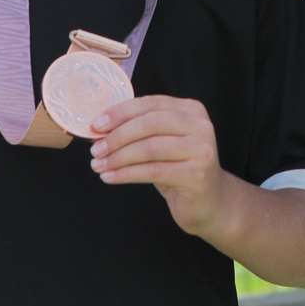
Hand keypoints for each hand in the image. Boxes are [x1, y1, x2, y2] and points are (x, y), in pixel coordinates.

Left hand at [88, 95, 232, 237]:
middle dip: (117, 136)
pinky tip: (110, 177)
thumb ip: (140, 130)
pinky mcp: (196, 175)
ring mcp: (200, 150)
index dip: (120, 112)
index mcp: (191, 110)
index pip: (150, 104)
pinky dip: (127, 174)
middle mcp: (200, 126)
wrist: (209, 202)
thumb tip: (100, 128)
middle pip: (150, 124)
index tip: (96, 125)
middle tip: (95, 149)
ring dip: (118, 157)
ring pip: (150, 148)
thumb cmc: (179, 169)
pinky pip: (153, 171)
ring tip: (98, 165)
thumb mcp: (162, 142)